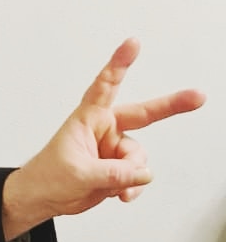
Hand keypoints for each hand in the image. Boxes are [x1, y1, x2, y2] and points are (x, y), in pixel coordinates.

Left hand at [1, 38, 205, 239]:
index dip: (119, 63)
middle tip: (198, 96)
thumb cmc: (49, 176)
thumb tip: (143, 173)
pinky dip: (132, 187)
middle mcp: (104, 130)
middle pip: (143, 114)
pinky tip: (121, 195)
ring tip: (113, 186)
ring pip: (138, 158)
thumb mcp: (79, 173)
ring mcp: (113, 149)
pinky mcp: (118, 168)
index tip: (133, 43)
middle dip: (171, 106)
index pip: (105, 86)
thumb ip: (113, 174)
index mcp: (87, 119)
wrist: (44, 198)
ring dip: (131, 175)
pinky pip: (137, 175)